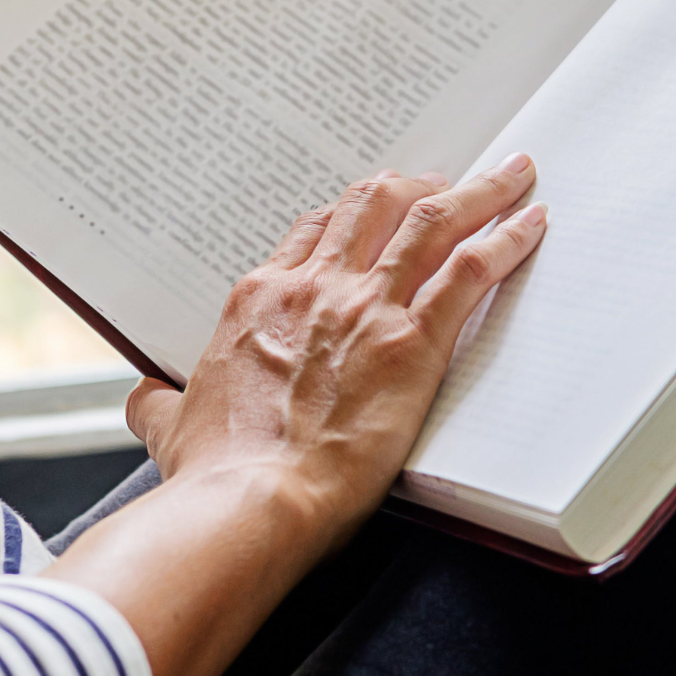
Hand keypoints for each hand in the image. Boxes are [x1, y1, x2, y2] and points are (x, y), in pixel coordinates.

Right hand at [126, 156, 547, 548]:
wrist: (250, 501)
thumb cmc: (214, 472)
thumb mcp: (168, 426)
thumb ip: (158, 404)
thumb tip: (143, 398)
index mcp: (259, 299)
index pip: (314, 230)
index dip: (352, 211)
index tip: (375, 202)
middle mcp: (315, 288)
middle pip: (375, 206)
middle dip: (416, 185)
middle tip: (445, 180)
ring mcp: (365, 307)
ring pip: (430, 222)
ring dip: (477, 193)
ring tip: (510, 175)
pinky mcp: (412, 341)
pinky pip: (470, 272)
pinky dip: (507, 240)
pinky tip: (532, 223)